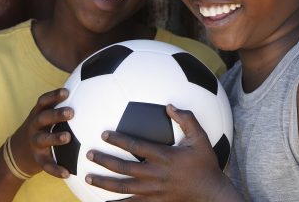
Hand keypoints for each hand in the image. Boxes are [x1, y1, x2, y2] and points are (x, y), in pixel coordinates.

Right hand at [9, 88, 73, 178]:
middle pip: (43, 118)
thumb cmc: (40, 129)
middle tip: (71, 112)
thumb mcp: (44, 116)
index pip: (43, 101)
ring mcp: (35, 143)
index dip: (53, 96)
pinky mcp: (37, 159)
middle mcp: (35, 126)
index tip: (66, 91)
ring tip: (67, 137)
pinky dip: (56, 169)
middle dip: (56, 114)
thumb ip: (60, 106)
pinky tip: (67, 172)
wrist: (16, 154)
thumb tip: (87, 89)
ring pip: (43, 139)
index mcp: (38, 114)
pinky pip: (47, 165)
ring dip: (55, 138)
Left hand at [85, 104, 234, 200]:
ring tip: (88, 177)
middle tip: (89, 154)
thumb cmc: (205, 164)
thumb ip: (187, 120)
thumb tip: (169, 105)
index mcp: (164, 157)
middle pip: (123, 168)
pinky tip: (103, 201)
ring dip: (103, 183)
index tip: (104, 134)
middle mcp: (155, 175)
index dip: (119, 140)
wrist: (210, 193)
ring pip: (122, 187)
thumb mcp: (201, 138)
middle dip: (104, 161)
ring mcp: (153, 191)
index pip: (136, 146)